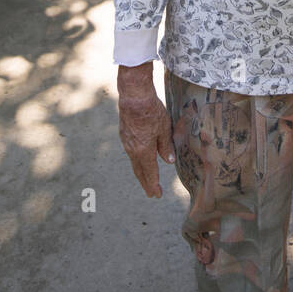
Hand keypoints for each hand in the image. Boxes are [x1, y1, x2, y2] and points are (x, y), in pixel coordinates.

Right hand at [117, 63, 174, 197]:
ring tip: (145, 179)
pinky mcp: (124, 134)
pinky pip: (130, 152)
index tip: (157, 195)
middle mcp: (133, 150)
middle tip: (151, 194)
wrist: (134, 97)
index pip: (150, 173)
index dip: (154, 185)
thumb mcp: (165, 130)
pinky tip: (139, 159)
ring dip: (141, 172)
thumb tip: (169, 162)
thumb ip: (166, 147)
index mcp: (144, 151)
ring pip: (134, 162)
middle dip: (146, 183)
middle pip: (139, 171)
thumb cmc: (151, 112)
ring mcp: (126, 142)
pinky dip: (136, 160)